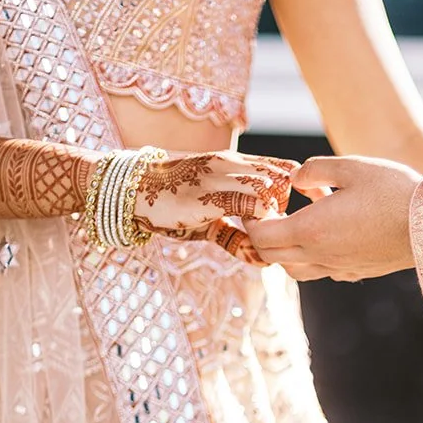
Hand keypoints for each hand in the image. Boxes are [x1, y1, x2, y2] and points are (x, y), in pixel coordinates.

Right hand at [134, 152, 295, 245]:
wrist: (130, 190)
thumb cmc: (170, 201)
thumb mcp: (208, 216)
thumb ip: (235, 235)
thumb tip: (261, 259)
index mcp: (234, 163)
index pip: (284, 168)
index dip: (292, 194)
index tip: (284, 218)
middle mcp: (232, 164)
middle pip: (285, 178)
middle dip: (287, 208)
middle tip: (274, 232)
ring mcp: (223, 178)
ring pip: (271, 189)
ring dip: (274, 219)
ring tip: (260, 239)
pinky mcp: (212, 196)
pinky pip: (251, 207)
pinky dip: (259, 231)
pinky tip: (251, 247)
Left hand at [246, 156, 418, 280]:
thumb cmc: (393, 192)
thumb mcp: (350, 166)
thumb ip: (314, 170)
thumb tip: (295, 179)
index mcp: (311, 229)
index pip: (261, 235)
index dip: (249, 221)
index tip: (250, 205)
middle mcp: (320, 255)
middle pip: (271, 256)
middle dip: (259, 237)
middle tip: (263, 215)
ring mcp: (338, 268)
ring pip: (294, 269)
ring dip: (283, 252)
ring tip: (290, 227)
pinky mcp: (356, 272)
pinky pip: (321, 271)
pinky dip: (311, 257)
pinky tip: (325, 236)